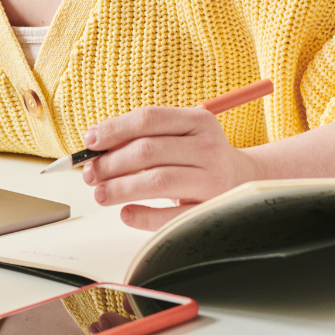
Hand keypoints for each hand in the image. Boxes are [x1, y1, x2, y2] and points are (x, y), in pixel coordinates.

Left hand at [81, 105, 258, 230]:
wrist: (245, 181)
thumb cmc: (200, 157)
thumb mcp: (182, 135)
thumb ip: (145, 134)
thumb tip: (95, 144)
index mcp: (199, 120)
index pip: (149, 118)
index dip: (114, 129)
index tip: (90, 141)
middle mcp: (209, 147)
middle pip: (148, 150)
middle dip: (110, 163)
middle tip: (89, 173)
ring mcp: (213, 180)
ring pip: (157, 181)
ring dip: (120, 188)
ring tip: (100, 193)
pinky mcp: (211, 210)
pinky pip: (170, 216)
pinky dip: (142, 215)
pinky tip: (125, 212)